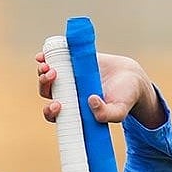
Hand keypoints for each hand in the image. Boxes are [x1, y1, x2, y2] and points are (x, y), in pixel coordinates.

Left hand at [36, 51, 164, 128]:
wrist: (130, 77)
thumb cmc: (123, 98)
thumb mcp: (118, 110)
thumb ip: (106, 114)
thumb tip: (91, 101)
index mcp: (73, 110)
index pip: (54, 115)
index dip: (50, 111)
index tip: (58, 105)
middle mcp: (67, 94)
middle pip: (47, 92)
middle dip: (44, 85)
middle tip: (52, 75)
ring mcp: (67, 78)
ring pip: (46, 77)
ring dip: (42, 72)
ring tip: (48, 65)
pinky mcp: (71, 62)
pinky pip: (54, 60)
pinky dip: (46, 57)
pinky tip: (42, 56)